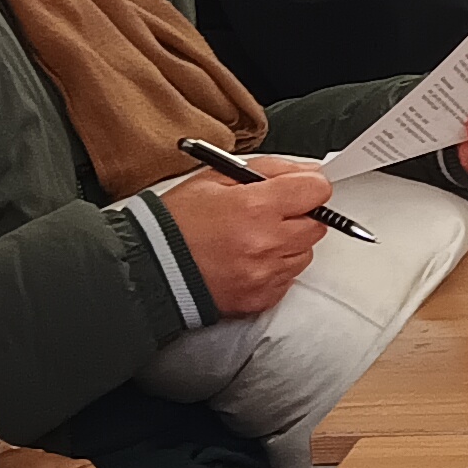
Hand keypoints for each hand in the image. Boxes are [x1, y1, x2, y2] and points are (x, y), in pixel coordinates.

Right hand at [158, 156, 330, 315]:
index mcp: (256, 207)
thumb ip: (269, 169)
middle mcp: (266, 243)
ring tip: (254, 238)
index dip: (308, 185)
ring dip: (288, 243)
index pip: (316, 190)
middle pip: (316, 224)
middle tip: (269, 213)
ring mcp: (265, 274)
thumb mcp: (216, 177)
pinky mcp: (261, 298)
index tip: (297, 188)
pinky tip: (248, 259)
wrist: (150, 268)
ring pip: (305, 253)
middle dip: (299, 214)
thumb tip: (307, 170)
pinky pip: (288, 278)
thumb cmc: (177, 222)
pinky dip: (275, 268)